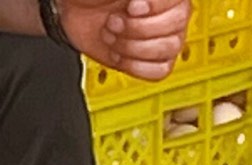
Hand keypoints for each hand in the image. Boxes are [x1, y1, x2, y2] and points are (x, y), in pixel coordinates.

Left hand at [60, 0, 189, 77]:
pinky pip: (159, 71)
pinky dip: (135, 66)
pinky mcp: (153, 60)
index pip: (176, 1)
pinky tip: (119, 54)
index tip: (132, 6)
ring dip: (132, 47)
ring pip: (167, 49)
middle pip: (175, 27)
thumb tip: (140, 1)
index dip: (154, 6)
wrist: (75, 10)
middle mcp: (170, 11)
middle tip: (114, 22)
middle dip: (137, 29)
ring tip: (113, 36)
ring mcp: (164, 37)